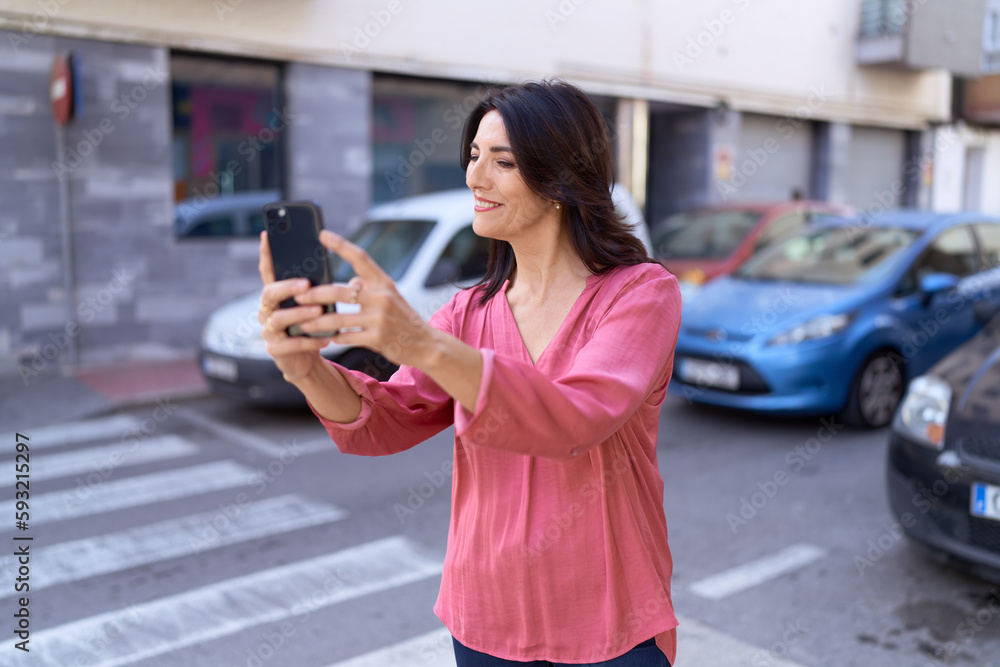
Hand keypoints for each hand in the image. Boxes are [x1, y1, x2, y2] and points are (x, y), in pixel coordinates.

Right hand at [257, 231, 335, 382]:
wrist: (307, 359)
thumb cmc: (312, 325)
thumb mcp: (318, 304)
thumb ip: (326, 290)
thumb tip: (357, 280)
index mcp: (277, 295)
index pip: (268, 271)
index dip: (266, 254)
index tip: (267, 235)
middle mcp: (267, 310)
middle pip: (269, 293)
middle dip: (287, 287)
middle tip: (307, 284)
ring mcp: (268, 330)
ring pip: (279, 318)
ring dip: (300, 313)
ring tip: (319, 311)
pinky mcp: (275, 350)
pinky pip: (290, 344)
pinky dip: (309, 341)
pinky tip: (326, 338)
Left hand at [292, 230, 438, 367]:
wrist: (427, 344)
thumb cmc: (404, 319)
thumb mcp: (391, 297)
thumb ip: (369, 286)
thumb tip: (350, 280)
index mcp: (384, 282)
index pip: (361, 258)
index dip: (341, 245)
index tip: (323, 235)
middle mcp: (382, 297)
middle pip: (339, 291)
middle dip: (315, 294)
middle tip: (298, 295)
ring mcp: (380, 318)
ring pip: (338, 318)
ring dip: (317, 321)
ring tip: (303, 323)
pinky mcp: (377, 338)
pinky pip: (347, 337)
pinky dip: (334, 337)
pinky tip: (327, 338)